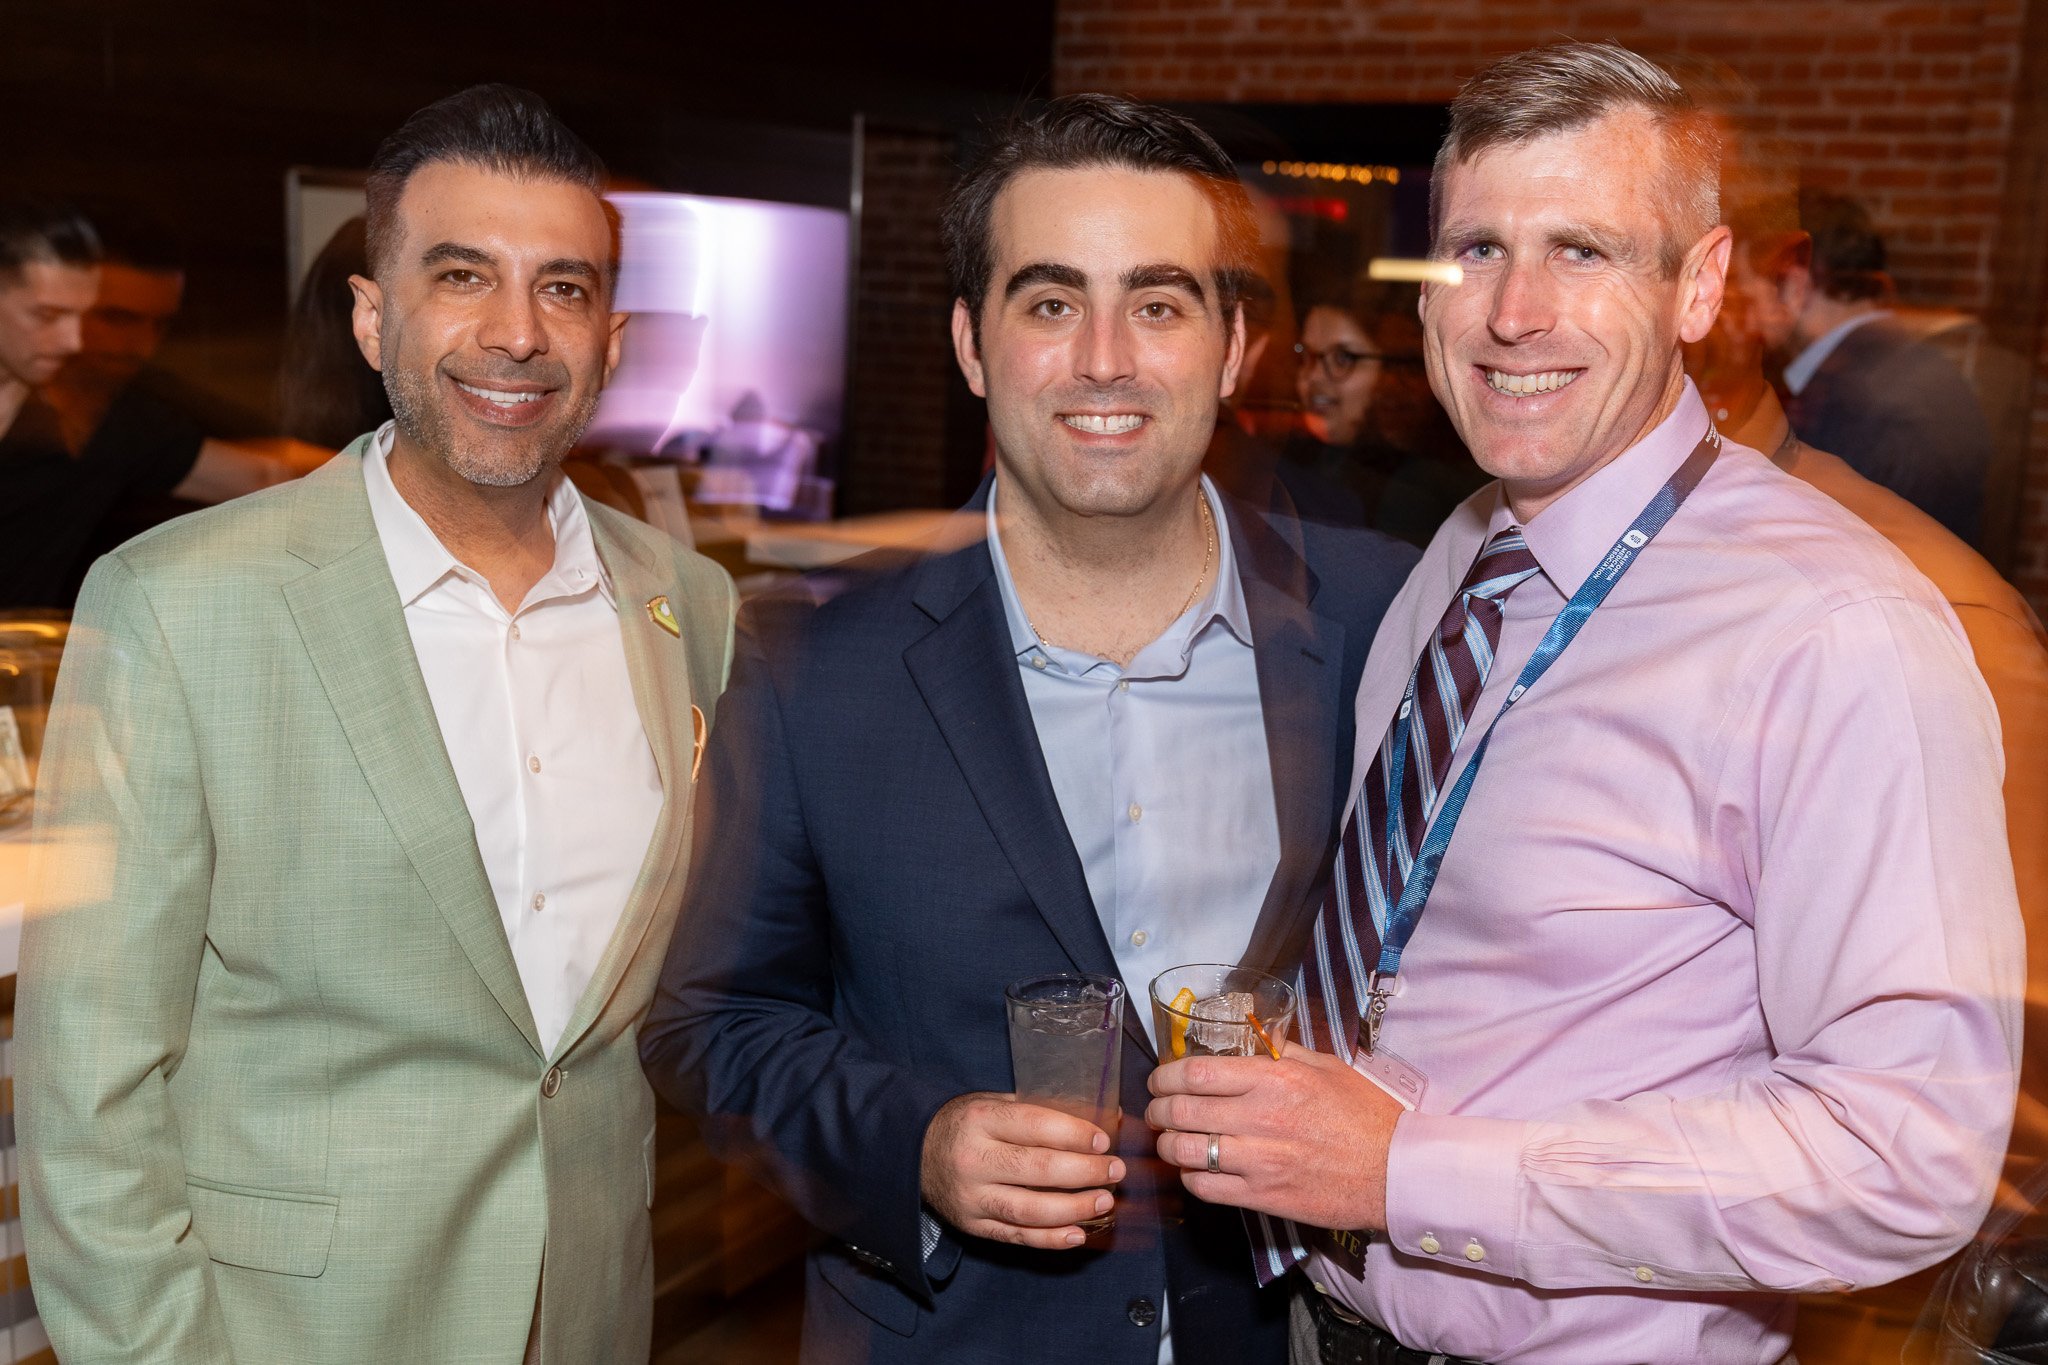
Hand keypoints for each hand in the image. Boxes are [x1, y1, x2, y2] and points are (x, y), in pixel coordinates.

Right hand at [920, 1092, 1124, 1249]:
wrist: (914, 1153)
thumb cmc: (966, 1124)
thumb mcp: (995, 1103)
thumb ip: (1041, 1111)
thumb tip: (1104, 1117)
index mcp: (981, 1119)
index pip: (1034, 1126)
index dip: (1073, 1134)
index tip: (1103, 1141)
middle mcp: (974, 1159)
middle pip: (1038, 1169)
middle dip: (1084, 1172)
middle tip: (1115, 1171)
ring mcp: (972, 1197)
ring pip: (1029, 1209)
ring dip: (1074, 1208)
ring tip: (1104, 1202)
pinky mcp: (973, 1225)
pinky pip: (1016, 1236)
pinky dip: (1050, 1238)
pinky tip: (1078, 1233)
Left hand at [1146, 1042, 1402, 1231]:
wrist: (1395, 1172)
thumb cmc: (1365, 1115)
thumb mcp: (1326, 1067)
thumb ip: (1282, 1050)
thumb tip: (1249, 1034)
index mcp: (1276, 1079)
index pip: (1198, 1073)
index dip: (1166, 1075)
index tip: (1159, 1079)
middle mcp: (1262, 1118)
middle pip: (1182, 1111)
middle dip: (1157, 1110)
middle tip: (1156, 1110)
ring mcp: (1260, 1161)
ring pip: (1186, 1152)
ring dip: (1167, 1145)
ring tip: (1169, 1141)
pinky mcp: (1263, 1197)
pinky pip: (1206, 1188)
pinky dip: (1190, 1177)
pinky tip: (1194, 1169)